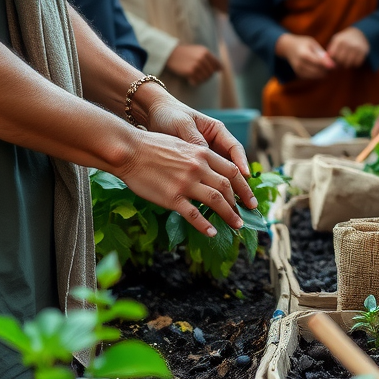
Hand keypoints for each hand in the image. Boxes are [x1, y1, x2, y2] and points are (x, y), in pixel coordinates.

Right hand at [116, 128, 249, 238]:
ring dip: (229, 215)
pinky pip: (194, 214)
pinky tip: (212, 232)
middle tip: (245, 215)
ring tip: (236, 225)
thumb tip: (210, 171)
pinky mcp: (172, 197)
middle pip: (227, 187)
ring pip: (216, 201)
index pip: (232, 171)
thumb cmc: (152, 146)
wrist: (130, 150)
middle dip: (239, 203)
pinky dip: (205, 225)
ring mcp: (186, 183)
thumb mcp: (183, 145)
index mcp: (202, 153)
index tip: (249, 198)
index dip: (244, 186)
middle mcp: (198, 167)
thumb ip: (199, 157)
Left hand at [143, 92, 252, 193]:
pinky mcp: (195, 166)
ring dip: (229, 191)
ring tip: (237, 208)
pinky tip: (215, 204)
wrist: (152, 115)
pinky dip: (212, 191)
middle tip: (249, 202)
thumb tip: (205, 155)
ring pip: (222, 175)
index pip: (234, 148)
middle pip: (233, 165)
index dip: (242, 162)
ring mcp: (206, 156)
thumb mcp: (183, 125)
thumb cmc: (170, 116)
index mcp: (216, 131)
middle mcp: (215, 144)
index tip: (245, 175)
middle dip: (242, 184)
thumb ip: (195, 140)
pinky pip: (207, 179)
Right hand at [167, 44, 221, 85]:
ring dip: (200, 80)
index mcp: (205, 52)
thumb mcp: (198, 51)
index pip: (217, 65)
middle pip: (211, 73)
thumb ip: (209, 58)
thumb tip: (221, 69)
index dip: (214, 71)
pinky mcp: (190, 71)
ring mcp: (197, 65)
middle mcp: (202, 58)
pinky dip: (194, 82)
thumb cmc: (185, 53)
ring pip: (205, 78)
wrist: (170, 54)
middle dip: (206, 76)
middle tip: (198, 76)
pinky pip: (197, 81)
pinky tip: (190, 80)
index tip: (208, 72)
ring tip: (194, 78)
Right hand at [276, 34, 335, 79]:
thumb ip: (320, 52)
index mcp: (303, 54)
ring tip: (328, 67)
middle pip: (317, 71)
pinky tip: (322, 69)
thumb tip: (330, 61)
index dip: (327, 64)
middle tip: (334, 66)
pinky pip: (312, 78)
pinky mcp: (299, 74)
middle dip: (327, 70)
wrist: (288, 47)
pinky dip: (318, 75)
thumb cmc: (303, 43)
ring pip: (315, 76)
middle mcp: (300, 64)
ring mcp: (298, 70)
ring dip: (323, 73)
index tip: (335, 65)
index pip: (317, 62)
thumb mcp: (312, 43)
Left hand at [327, 27, 369, 67]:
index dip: (332, 59)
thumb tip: (328, 62)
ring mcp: (356, 47)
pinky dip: (354, 64)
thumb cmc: (344, 40)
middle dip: (339, 63)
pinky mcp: (364, 51)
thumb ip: (331, 50)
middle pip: (340, 61)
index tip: (334, 59)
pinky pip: (357, 64)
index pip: (332, 55)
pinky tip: (353, 59)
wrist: (360, 34)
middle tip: (340, 62)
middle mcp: (348, 43)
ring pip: (348, 64)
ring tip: (346, 61)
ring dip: (347, 65)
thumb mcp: (336, 40)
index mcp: (339, 40)